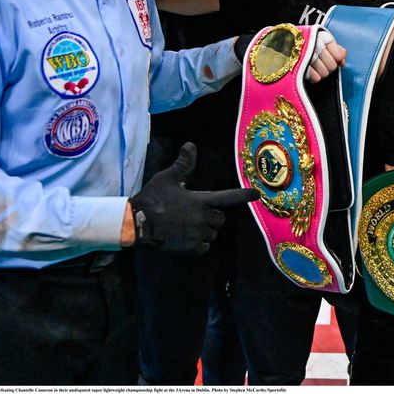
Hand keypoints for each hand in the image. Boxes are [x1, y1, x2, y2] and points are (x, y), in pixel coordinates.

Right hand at [128, 143, 259, 253]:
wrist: (137, 224)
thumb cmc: (153, 199)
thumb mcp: (167, 178)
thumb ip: (183, 164)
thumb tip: (190, 144)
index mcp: (201, 200)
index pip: (229, 197)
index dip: (244, 195)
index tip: (257, 194)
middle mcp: (203, 218)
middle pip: (220, 218)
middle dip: (212, 216)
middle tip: (195, 213)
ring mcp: (198, 235)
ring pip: (212, 234)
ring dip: (205, 230)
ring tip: (187, 225)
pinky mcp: (191, 249)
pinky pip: (204, 247)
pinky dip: (198, 244)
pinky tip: (185, 238)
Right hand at [234, 28, 345, 82]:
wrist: (265, 47)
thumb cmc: (291, 45)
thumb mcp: (312, 41)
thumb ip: (331, 48)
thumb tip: (344, 60)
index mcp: (318, 35)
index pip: (339, 52)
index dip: (337, 59)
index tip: (331, 60)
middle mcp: (313, 43)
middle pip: (332, 65)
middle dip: (327, 68)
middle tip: (317, 65)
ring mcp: (306, 55)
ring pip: (326, 73)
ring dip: (319, 74)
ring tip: (309, 68)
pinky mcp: (298, 66)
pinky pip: (316, 78)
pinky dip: (312, 78)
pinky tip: (304, 73)